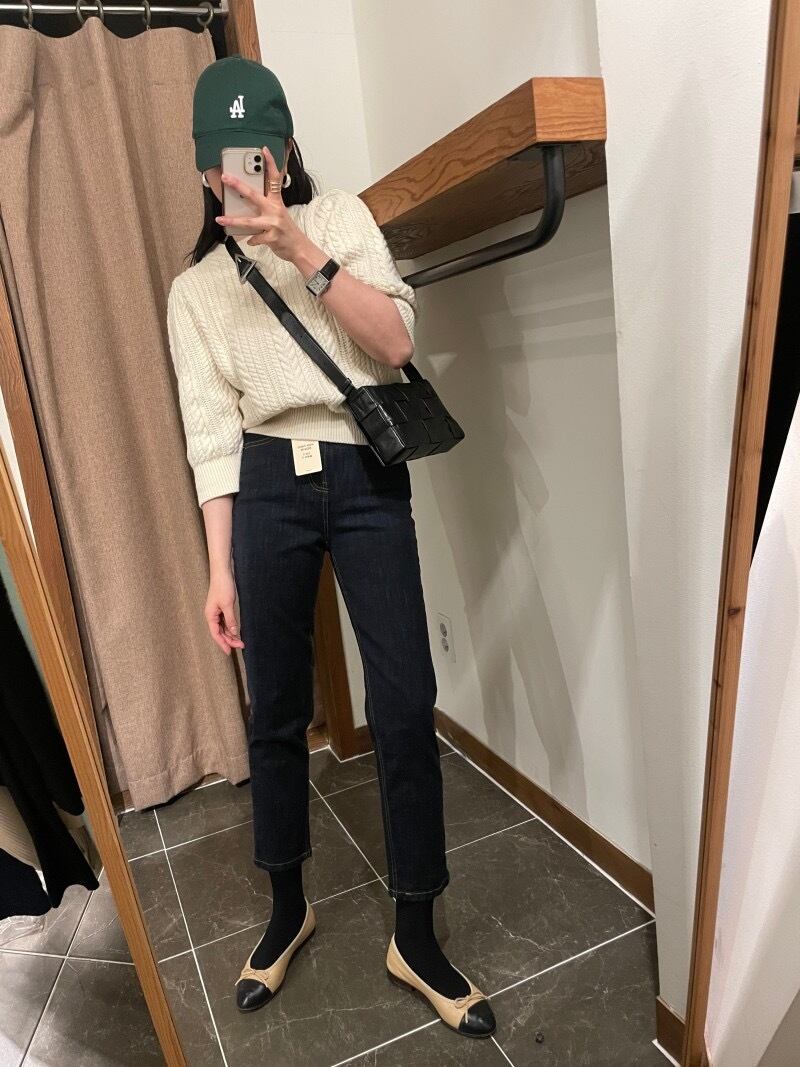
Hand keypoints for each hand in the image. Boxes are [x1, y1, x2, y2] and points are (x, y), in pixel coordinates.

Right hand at [205, 569, 244, 654]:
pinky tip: (236, 631)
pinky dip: (231, 627)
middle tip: (241, 646)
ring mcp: (217, 611)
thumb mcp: (228, 604)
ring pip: (223, 627)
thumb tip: (234, 633)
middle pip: (220, 632)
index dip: (223, 644)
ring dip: (231, 635)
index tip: (230, 652)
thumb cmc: (223, 586)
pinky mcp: (222, 607)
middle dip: (229, 640)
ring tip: (240, 641)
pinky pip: (225, 621)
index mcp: (210, 615)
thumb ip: (230, 620)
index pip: (216, 634)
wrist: (223, 571)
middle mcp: (212, 615)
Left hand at [216, 146, 301, 260]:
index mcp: (276, 201)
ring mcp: (274, 223)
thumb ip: (266, 204)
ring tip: (221, 218)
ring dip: (233, 220)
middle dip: (238, 185)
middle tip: (226, 177)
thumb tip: (246, 200)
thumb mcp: (279, 213)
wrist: (298, 247)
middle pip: (254, 195)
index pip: (274, 178)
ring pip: (249, 220)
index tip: (264, 150)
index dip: (270, 163)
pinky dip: (251, 239)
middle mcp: (275, 210)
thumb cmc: (285, 230)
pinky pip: (255, 237)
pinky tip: (249, 240)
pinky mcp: (272, 237)